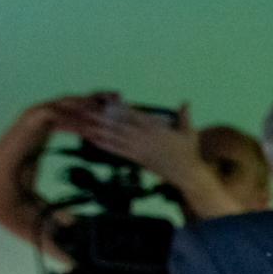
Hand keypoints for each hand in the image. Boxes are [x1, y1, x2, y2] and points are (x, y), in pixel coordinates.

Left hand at [57, 100, 214, 192]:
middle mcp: (144, 137)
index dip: (118, 106)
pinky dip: (104, 145)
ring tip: (83, 124)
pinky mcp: (136, 159)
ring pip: (115, 137)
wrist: (187, 174)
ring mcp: (139, 149)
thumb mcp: (189, 132)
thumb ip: (184, 116)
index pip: (133, 114)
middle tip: (85, 110)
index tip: (105, 99)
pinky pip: (117, 151)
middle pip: (118, 124)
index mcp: (155, 128)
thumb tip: (185, 101)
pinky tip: (92, 141)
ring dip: (98, 130)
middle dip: (101, 117)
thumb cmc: (189, 152)